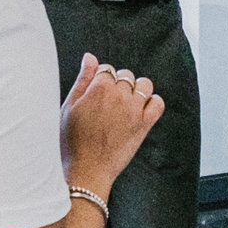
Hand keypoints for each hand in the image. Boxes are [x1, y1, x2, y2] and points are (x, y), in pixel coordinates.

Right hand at [59, 53, 164, 192]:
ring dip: (136, 90)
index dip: (101, 80)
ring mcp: (134, 109)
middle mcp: (118, 95)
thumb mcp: (69, 106)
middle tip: (108, 104)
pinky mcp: (144, 124)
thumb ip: (83, 79)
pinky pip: (158, 103)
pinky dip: (153, 103)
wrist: (85, 171)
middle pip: (126, 75)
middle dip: (118, 84)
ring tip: (125, 105)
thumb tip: (90, 57)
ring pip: (144, 85)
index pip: (107, 69)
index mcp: (98, 88)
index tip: (97, 94)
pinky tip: (141, 110)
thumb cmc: (71, 141)